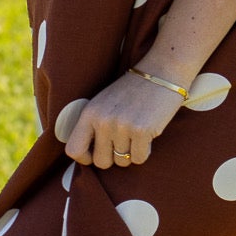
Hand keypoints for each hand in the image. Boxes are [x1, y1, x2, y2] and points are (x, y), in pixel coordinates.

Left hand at [64, 68, 185, 169]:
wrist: (161, 73)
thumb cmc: (131, 91)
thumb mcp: (103, 103)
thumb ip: (92, 126)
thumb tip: (87, 156)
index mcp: (89, 113)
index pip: (74, 150)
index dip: (85, 158)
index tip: (96, 154)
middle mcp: (103, 120)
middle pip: (101, 162)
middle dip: (113, 158)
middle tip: (123, 143)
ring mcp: (122, 126)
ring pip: (123, 162)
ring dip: (131, 153)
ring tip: (136, 134)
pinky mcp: (142, 131)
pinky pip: (139, 159)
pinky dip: (145, 152)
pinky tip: (147, 136)